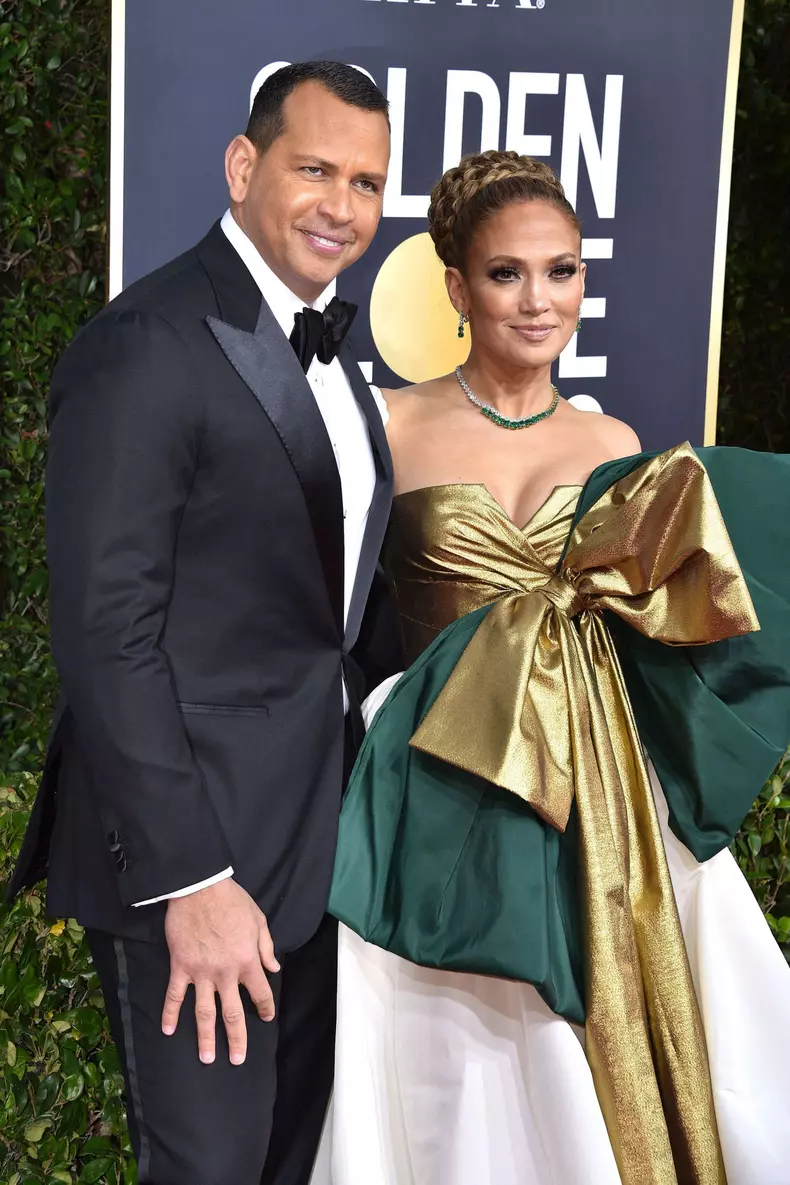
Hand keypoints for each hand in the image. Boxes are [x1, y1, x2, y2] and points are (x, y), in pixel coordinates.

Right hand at [162, 878, 279, 1065]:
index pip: (260, 992)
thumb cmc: (232, 900)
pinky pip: (174, 995)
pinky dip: (170, 1014)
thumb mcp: (258, 920)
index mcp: (248, 960)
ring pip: (204, 1012)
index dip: (265, 1007)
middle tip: (238, 1059)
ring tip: (207, 1058)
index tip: (266, 1018)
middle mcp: (226, 972)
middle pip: (232, 1012)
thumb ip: (266, 947)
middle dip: (237, 1038)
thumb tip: (274, 967)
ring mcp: (201, 972)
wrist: (200, 887)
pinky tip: (168, 1031)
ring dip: (206, 1037)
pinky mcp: (180, 966)